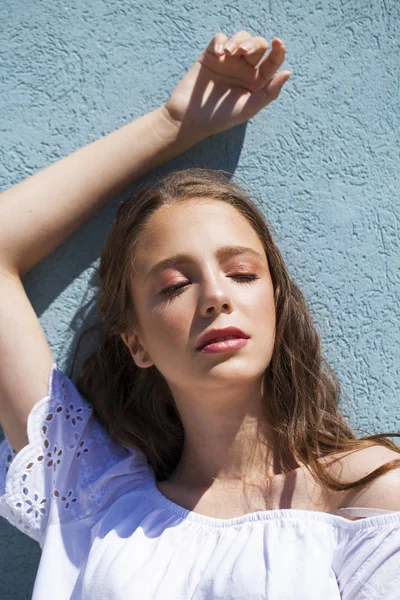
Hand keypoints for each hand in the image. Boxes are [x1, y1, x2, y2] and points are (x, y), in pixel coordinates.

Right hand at [163, 31, 290, 139]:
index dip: (279, 50)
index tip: (278, 43)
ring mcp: (228, 61)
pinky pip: (220, 39)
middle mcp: (244, 69)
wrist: (191, 118)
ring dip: (238, 40)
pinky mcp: (211, 55)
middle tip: (243, 52)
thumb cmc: (221, 117)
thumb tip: (288, 72)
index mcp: (257, 81)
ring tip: (230, 52)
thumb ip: (269, 92)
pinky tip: (219, 52)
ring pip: (241, 38)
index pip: (273, 61)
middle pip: (257, 45)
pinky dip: (221, 41)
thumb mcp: (248, 109)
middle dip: (253, 44)